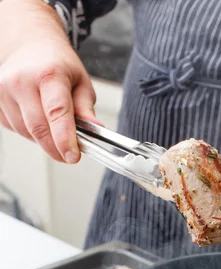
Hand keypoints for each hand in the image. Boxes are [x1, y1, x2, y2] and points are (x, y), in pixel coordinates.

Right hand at [0, 0, 99, 162]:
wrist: (30, 43)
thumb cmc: (57, 64)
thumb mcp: (80, 81)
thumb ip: (86, 108)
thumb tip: (95, 130)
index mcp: (49, 73)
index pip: (57, 112)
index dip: (65, 139)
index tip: (73, 156)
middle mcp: (23, 80)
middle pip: (39, 129)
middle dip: (56, 148)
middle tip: (69, 154)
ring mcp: (4, 90)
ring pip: (27, 132)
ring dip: (44, 139)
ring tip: (53, 125)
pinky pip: (15, 129)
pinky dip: (29, 132)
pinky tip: (37, 117)